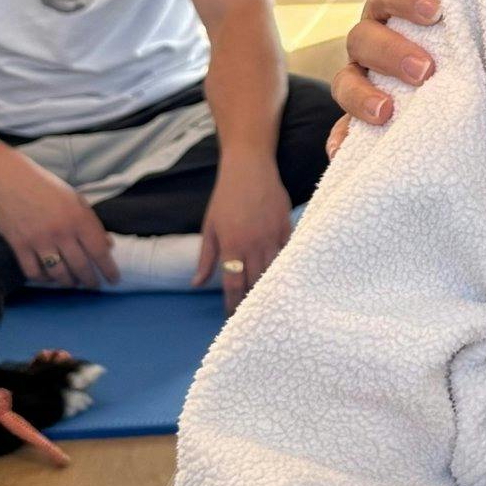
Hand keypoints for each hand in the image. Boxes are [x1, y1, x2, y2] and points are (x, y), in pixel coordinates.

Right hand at [0, 151, 118, 288]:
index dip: (108, 269)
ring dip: (68, 282)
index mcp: (79, 219)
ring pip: (58, 273)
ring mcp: (39, 241)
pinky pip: (33, 271)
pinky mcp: (19, 246)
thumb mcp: (77, 200)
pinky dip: (43, 279)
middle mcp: (61, 233)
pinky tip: (49, 278)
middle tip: (93, 286)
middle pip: (80, 266)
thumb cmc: (48, 188)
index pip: (99, 251)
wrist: (11, 181)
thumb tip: (108, 245)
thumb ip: (92, 224)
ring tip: (73, 283)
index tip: (113, 279)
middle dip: (90, 281)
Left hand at [197, 154, 294, 312]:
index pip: (234, 284)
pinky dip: (285, 267)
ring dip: (270, 287)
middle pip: (256, 282)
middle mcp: (255, 244)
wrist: (250, 168)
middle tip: (251, 315)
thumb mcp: (209, 227)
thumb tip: (197, 284)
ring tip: (267, 302)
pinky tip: (284, 278)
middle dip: (253, 301)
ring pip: (275, 271)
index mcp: (232, 245)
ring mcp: (274, 236)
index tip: (232, 317)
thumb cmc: (226, 197)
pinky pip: (288, 254)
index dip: (233, 304)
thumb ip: (206, 258)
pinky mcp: (288, 228)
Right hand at [328, 0, 443, 153]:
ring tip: (387, 112)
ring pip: (346, 82)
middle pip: (363, 38)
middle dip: (391, 52)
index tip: (437, 9)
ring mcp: (363, 82)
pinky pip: (343, 133)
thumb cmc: (452, 38)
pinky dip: (341, 141)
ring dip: (363, 96)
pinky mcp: (360, 122)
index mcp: (392, 11)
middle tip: (425, 70)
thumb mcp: (455, 9)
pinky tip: (344, 150)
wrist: (466, 89)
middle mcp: (371, 43)